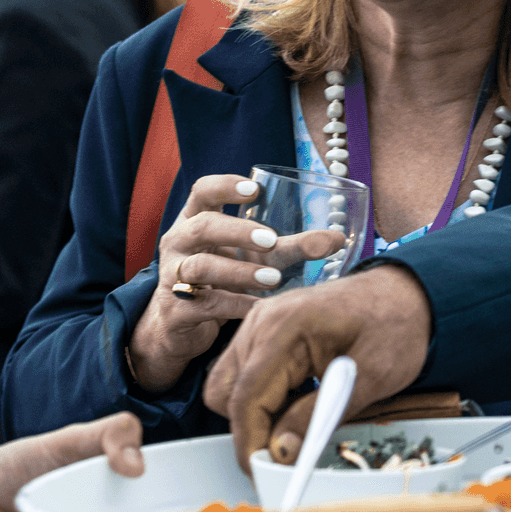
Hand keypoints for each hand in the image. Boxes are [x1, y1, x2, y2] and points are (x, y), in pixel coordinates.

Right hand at [128, 175, 345, 393]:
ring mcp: (173, 276)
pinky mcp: (176, 310)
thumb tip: (338, 240)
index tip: (254, 188)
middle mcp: (179, 243)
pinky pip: (207, 304)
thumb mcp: (254, 257)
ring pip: (201, 267)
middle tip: (271, 239)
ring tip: (273, 278)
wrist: (180, 325)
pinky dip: (236, 305)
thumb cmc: (222, 278)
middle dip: (237, 230)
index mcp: (194, 220)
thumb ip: (293, 246)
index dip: (225, 186)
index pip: (202, 191)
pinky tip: (260, 307)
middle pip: (202, 226)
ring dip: (239, 271)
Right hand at [203, 264, 432, 472]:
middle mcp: (262, 321)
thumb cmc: (395, 327)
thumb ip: (318, 417)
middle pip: (225, 392)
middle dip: (250, 429)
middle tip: (286, 451)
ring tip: (298, 422)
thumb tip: (280, 452)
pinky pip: (244, 373)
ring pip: (228, 385)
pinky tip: (295, 402)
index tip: (263, 472)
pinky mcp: (264, 331)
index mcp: (285, 326)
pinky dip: (261, 397)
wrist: (407, 294)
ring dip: (255, 413)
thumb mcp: (368, 379)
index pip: (246, 397)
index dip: (250, 442)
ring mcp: (260, 323)